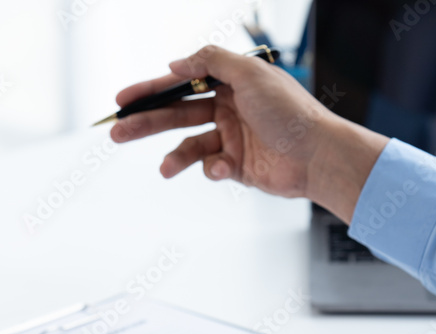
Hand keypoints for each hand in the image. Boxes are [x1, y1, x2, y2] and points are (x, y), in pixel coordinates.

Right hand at [110, 45, 387, 221]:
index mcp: (231, 83)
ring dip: (175, 157)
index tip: (124, 99)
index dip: (151, 91)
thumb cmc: (292, 113)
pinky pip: (210, 166)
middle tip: (118, 131)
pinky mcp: (236, 165)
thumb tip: (177, 63)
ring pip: (189, 145)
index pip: (182, 84)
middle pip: (177, 114)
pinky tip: (222, 168)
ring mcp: (231, 137)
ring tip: (165, 169)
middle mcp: (229, 108)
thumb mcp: (250, 73)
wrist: (317, 156)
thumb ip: (211, 62)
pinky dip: (210, 168)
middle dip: (146, 123)